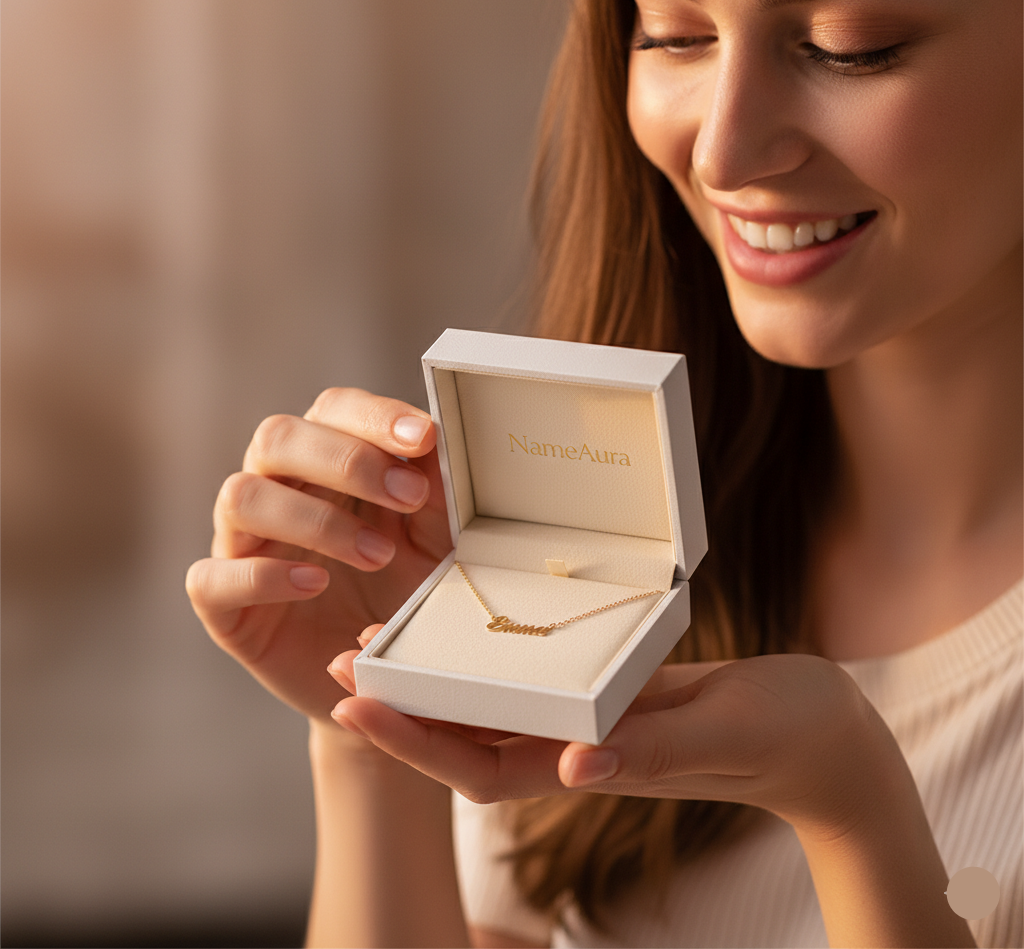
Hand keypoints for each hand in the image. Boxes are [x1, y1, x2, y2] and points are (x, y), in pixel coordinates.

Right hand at [186, 388, 452, 722]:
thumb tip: (440, 440)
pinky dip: (263, 575)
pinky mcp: (223, 605)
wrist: (384, 678)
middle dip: (347, 461)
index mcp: (327, 458)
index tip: (424, 439)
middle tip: (410, 498)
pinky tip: (315, 583)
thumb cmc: (409, 591)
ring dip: (315, 520)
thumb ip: (435, 492)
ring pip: (241, 496)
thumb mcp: (436, 541)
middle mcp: (276, 488)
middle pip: (276, 437)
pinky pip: (210, 576)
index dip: (374, 417)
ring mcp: (242, 543)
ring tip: (378, 555)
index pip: (333, 408)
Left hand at [328, 644, 891, 837]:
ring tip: (380, 636)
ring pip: (493, 709)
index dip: (413, 740)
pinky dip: (490, 657)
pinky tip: (463, 623)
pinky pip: (534, 678)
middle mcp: (577, 748)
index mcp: (593, 766)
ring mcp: (590, 720)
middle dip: (402, 707)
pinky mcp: (609, 693)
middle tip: (341, 655)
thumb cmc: (784, 735)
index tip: (355, 702)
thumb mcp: (720, 733)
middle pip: (469, 738)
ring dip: (435, 680)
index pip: (480, 768)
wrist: (823, 735)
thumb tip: (574, 765)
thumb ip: (652, 751)